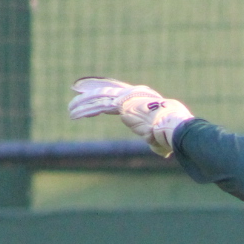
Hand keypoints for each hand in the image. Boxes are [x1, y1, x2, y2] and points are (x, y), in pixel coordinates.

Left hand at [68, 77, 193, 157]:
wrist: (172, 125)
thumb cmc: (173, 132)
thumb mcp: (163, 135)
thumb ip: (157, 140)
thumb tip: (163, 151)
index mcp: (145, 98)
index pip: (121, 95)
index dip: (108, 95)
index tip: (98, 99)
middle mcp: (134, 94)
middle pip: (108, 92)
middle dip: (92, 93)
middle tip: (78, 93)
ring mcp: (126, 98)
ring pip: (100, 99)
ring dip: (84, 105)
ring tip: (70, 110)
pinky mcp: (119, 104)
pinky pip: (98, 106)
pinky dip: (85, 110)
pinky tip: (74, 114)